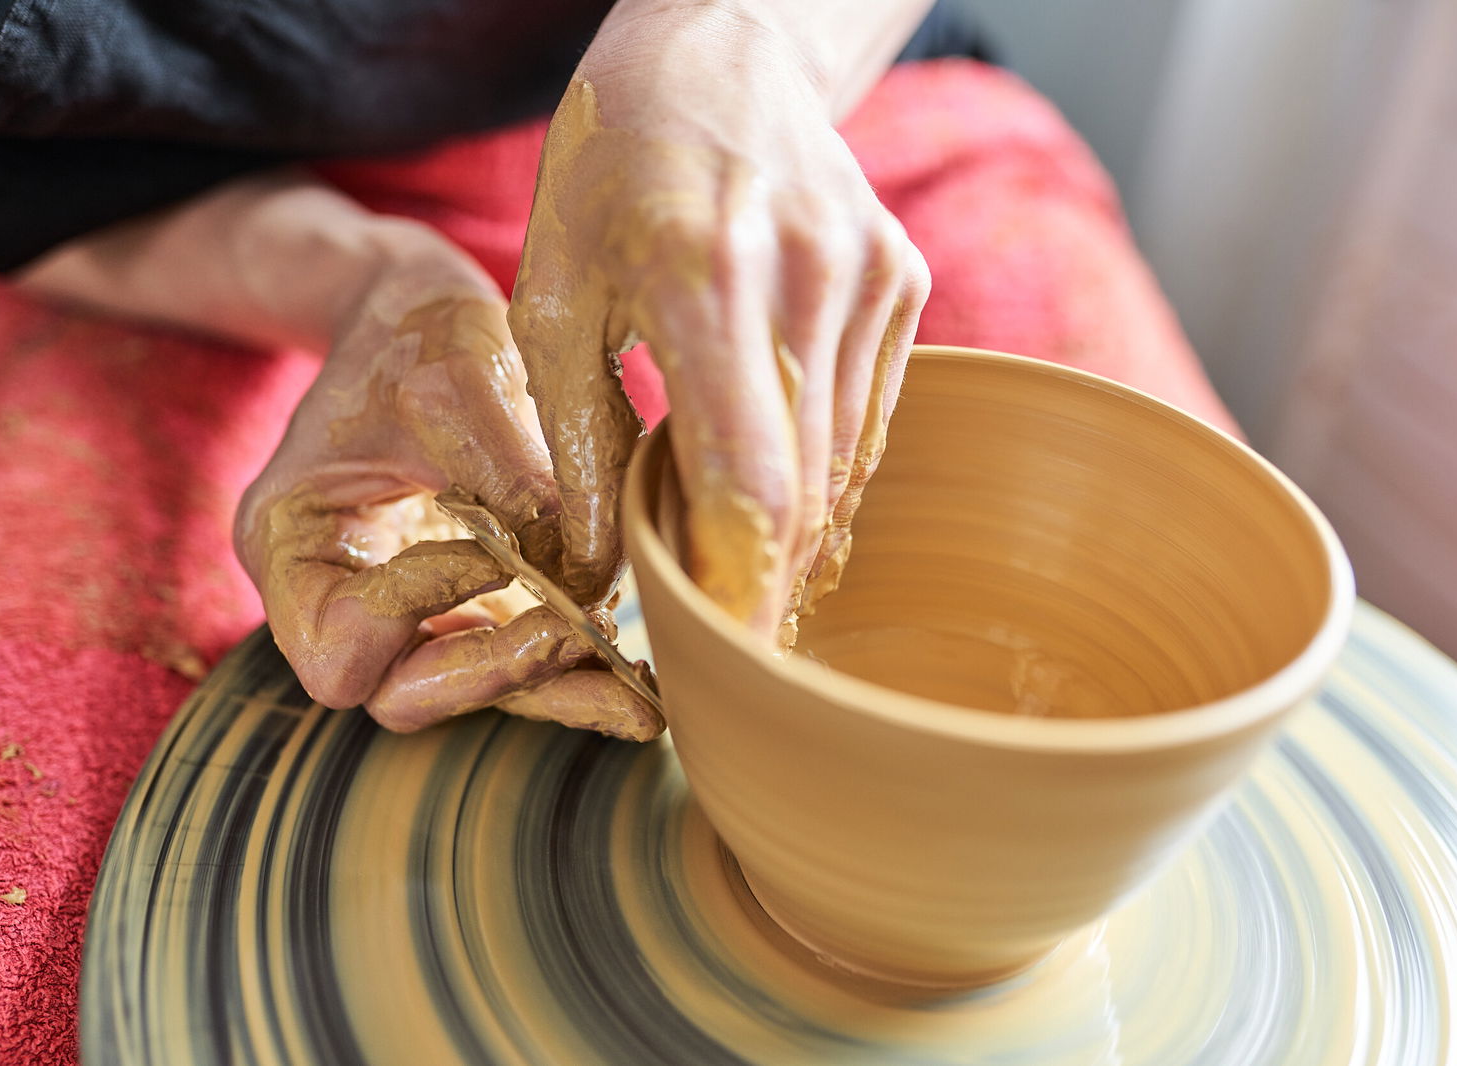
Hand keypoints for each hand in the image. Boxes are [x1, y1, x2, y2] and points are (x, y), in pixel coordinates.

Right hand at [235, 231, 660, 739]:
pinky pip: (515, 659)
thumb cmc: (414, 333)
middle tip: (580, 635)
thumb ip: (509, 477)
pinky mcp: (469, 604)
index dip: (416, 606)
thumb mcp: (454, 382)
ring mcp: (406, 612)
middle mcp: (338, 597)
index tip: (494, 549)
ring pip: (470, 688)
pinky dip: (572, 671)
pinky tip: (638, 683)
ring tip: (638, 700)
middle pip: (401, 692)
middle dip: (495, 673)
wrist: (422, 315)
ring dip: (552, 692)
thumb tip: (586, 574)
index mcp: (290, 544)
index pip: (339, 637)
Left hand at [508, 1, 929, 641]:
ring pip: (848, 464)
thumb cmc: (607, 172)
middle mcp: (808, 277)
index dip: (742, 590)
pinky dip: (826, 475)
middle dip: (767, 585)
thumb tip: (595, 570)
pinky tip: (779, 499)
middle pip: (809, 490)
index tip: (722, 663)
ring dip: (796, 538)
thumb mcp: (553, 295)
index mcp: (703, 278)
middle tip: (726, 649)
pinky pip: (870, 416)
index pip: (749, 483)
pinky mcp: (903, 279)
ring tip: (740, 579)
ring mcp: (871, 276)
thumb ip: (578, 439)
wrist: (717, 50)